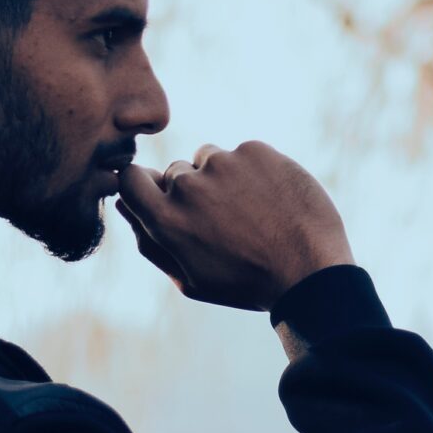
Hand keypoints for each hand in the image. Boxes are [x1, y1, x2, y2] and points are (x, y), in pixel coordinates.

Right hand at [114, 141, 354, 310]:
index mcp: (166, 220)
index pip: (131, 178)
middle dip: (191, 190)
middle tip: (224, 221)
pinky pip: (243, 153)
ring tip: (250, 211)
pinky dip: (253, 170)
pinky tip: (271, 200)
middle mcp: (189, 186)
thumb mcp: (190, 278)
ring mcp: (223, 163)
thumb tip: (123, 205)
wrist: (310, 271)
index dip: (144, 183)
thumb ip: (149, 241)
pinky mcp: (255, 150)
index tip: (162, 194)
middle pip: (175, 172)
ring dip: (221, 177)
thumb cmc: (245, 282)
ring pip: (209, 158)